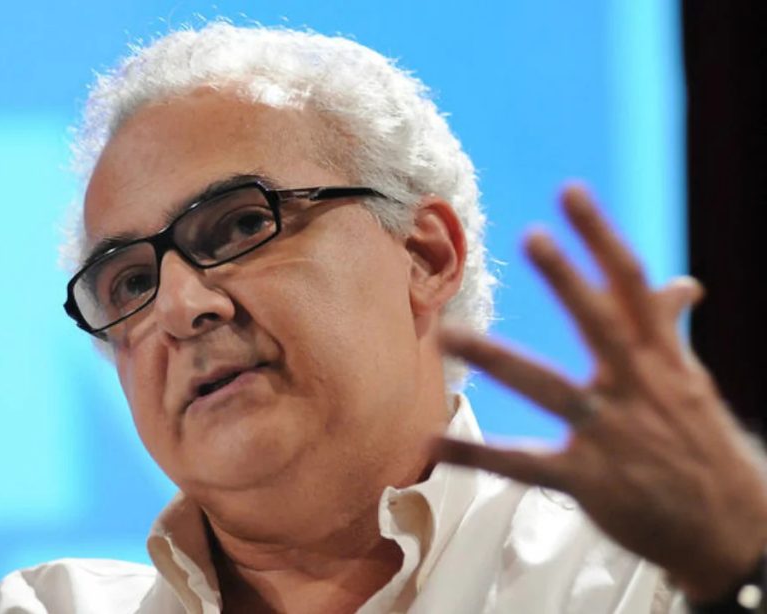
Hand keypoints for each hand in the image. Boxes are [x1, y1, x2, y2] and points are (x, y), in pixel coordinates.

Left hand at [430, 185, 766, 601]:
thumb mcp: (690, 381)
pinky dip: (478, 455)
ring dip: (498, 357)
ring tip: (448, 333)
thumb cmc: (701, 444)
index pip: (631, 284)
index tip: (570, 192)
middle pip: (600, 323)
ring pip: (550, 388)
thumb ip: (669, 330)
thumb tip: (684, 284)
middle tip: (532, 236)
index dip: (600, 237)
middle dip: (568, 280)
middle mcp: (637, 387)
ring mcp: (612, 433)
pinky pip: (524, 465)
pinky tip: (434, 443)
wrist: (729, 529)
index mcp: (660, 358)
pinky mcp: (590, 480)